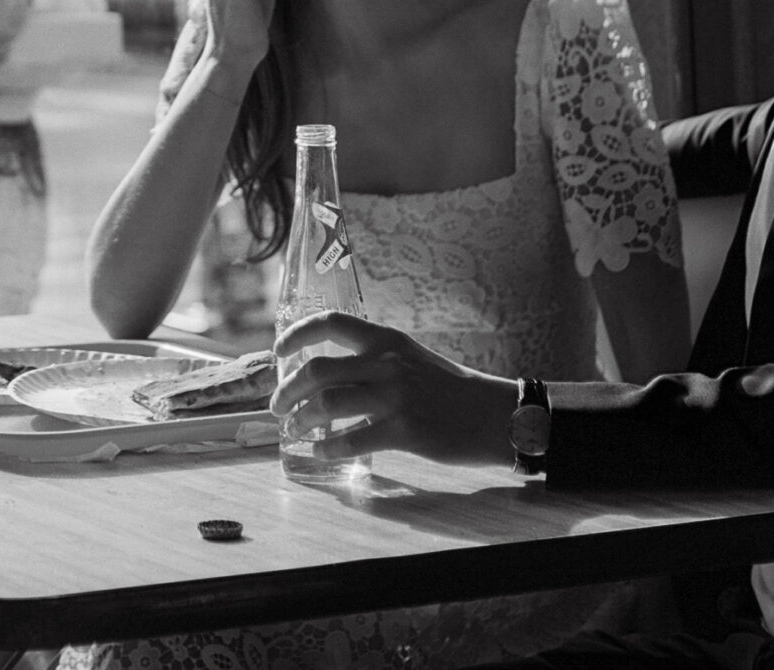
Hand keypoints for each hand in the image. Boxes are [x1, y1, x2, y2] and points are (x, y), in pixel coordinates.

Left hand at [273, 311, 518, 466]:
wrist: (495, 415)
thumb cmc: (449, 389)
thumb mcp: (410, 358)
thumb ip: (373, 360)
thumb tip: (328, 371)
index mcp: (386, 339)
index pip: (330, 322)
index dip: (297, 335)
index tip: (277, 352)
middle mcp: (386, 363)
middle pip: (318, 370)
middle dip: (287, 389)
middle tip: (277, 406)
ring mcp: (395, 397)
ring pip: (327, 405)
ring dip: (302, 419)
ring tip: (294, 430)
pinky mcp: (405, 431)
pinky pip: (351, 439)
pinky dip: (328, 448)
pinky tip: (321, 452)